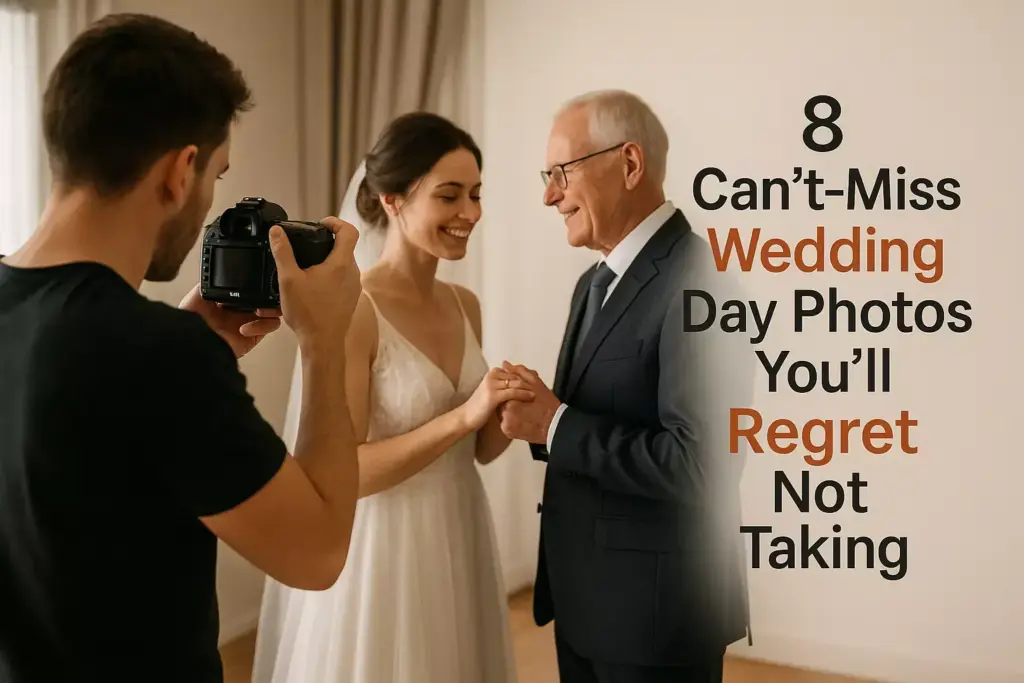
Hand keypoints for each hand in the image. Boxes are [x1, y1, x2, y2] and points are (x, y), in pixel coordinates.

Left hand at [179, 284, 281, 358]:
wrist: (191, 345)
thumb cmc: (189, 324)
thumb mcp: (196, 296)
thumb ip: (209, 283)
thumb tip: (218, 270)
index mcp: (230, 299)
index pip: (251, 286)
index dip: (257, 281)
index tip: (257, 277)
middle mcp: (242, 310)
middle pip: (266, 296)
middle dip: (270, 292)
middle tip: (263, 292)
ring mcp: (250, 322)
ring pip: (274, 310)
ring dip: (270, 308)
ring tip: (258, 311)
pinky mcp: (255, 336)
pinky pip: (271, 325)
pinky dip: (263, 325)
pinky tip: (244, 328)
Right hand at [270, 216, 361, 353]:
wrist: (322, 343)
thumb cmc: (308, 314)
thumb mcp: (289, 279)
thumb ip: (283, 252)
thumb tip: (277, 232)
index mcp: (341, 264)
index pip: (349, 231)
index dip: (336, 222)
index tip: (322, 223)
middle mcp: (353, 273)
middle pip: (346, 247)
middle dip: (328, 242)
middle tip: (309, 243)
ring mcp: (354, 287)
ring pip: (344, 264)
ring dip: (329, 260)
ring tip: (309, 265)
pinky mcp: (351, 298)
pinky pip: (343, 279)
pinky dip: (331, 275)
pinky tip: (314, 285)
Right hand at [458, 367, 534, 431]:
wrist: (467, 416)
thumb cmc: (481, 406)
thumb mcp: (494, 392)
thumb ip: (505, 386)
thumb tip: (521, 381)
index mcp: (493, 373)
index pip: (514, 371)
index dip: (527, 375)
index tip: (538, 380)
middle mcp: (492, 375)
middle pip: (516, 375)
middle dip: (530, 380)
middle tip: (542, 386)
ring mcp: (492, 384)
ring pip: (516, 382)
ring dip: (529, 387)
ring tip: (540, 391)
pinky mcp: (493, 395)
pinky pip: (513, 392)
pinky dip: (524, 394)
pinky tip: (531, 397)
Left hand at [498, 362, 561, 443]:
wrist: (555, 426)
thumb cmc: (547, 404)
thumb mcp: (536, 383)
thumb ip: (519, 372)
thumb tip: (505, 364)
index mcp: (510, 399)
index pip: (503, 391)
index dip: (511, 391)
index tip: (520, 395)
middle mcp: (505, 412)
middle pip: (500, 402)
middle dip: (508, 401)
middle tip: (521, 404)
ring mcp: (505, 424)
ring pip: (501, 413)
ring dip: (508, 411)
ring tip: (522, 412)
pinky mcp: (507, 432)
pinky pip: (504, 424)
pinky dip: (510, 422)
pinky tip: (521, 420)